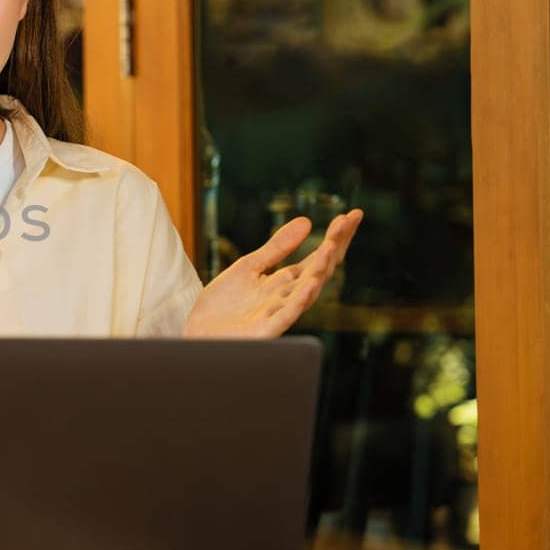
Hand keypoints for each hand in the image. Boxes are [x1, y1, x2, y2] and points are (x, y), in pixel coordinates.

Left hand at [184, 209, 363, 337]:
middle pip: (319, 269)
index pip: (317, 257)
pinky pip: (287, 315)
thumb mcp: (249, 267)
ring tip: (331, 246)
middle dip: (334, 245)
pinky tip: (312, 283)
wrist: (196, 334)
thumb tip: (307, 221)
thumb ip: (276, 248)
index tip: (352, 214)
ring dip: (320, 269)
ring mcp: (278, 314)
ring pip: (307, 291)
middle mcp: (287, 297)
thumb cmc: (224, 306)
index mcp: (285, 282)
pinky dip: (301, 299)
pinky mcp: (265, 330)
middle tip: (349, 220)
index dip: (335, 237)